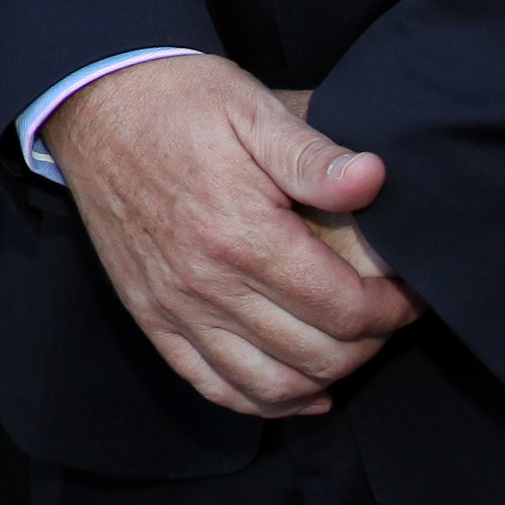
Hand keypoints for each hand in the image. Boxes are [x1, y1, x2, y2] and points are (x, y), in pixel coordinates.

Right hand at [45, 54, 418, 418]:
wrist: (96, 104)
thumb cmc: (181, 103)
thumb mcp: (254, 110)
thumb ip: (314, 155)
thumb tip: (374, 179)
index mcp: (241, 233)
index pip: (342, 308)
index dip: (391, 310)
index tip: (408, 295)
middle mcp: (206, 283)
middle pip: (314, 355)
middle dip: (368, 345)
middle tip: (386, 318)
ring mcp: (174, 306)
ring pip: (268, 385)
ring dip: (322, 379)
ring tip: (348, 349)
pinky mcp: (150, 315)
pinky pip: (211, 384)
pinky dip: (262, 401)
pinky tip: (298, 390)